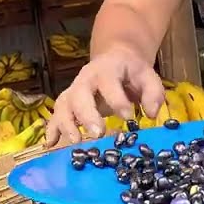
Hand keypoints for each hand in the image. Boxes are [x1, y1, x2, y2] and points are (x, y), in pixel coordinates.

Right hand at [44, 46, 165, 145]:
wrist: (114, 59)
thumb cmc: (132, 72)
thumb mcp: (148, 76)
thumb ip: (153, 93)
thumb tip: (152, 114)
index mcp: (106, 70)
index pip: (108, 83)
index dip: (117, 100)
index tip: (128, 118)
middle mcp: (85, 80)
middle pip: (80, 95)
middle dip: (87, 115)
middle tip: (98, 133)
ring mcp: (73, 91)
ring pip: (63, 105)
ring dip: (66, 124)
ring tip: (76, 141)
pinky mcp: (67, 103)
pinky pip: (55, 115)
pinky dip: (51, 129)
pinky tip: (50, 144)